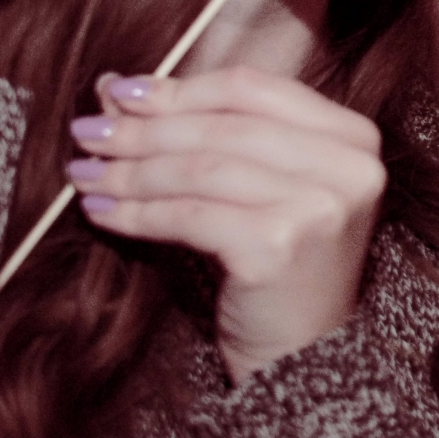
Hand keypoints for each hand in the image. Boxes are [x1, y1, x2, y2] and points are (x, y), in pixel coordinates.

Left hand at [67, 66, 386, 380]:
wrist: (304, 352)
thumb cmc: (281, 262)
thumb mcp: (260, 186)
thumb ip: (204, 131)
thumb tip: (114, 87)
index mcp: (352, 135)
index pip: (253, 88)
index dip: (181, 87)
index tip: (120, 92)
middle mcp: (348, 165)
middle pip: (223, 125)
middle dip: (145, 129)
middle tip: (87, 134)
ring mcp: (320, 205)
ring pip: (202, 168)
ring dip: (132, 171)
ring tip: (86, 175)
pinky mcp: (281, 246)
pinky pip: (190, 215)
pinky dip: (139, 212)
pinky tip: (105, 213)